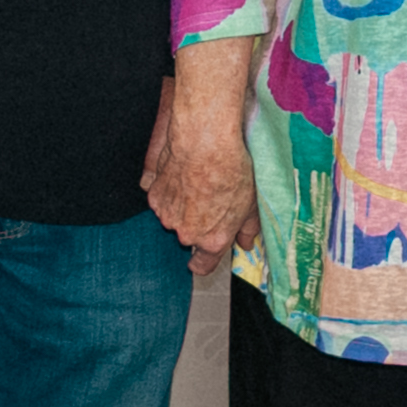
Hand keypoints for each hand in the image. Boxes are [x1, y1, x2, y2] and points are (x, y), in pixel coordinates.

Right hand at [144, 44, 257, 268]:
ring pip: (175, 217)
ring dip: (183, 207)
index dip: (203, 263)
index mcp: (212, 239)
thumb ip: (248, 228)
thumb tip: (247, 242)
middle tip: (210, 201)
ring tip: (198, 184)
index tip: (203, 259)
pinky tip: (184, 176)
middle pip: (190, 237)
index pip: (203, 266)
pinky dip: (170, 192)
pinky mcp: (154, 195)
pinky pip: (162, 200)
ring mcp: (167, 215)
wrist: (204, 140)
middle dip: (198, 224)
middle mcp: (187, 232)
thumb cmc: (230, 168)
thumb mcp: (251, 202)